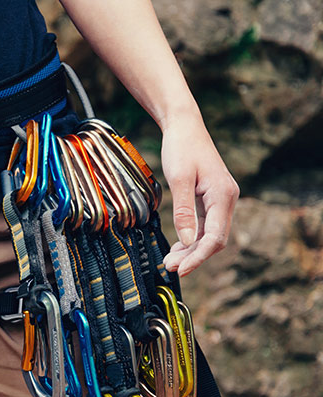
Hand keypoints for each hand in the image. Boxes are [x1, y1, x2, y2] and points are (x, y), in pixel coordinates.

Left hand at [160, 116, 238, 275]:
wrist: (185, 127)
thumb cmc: (181, 148)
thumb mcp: (179, 179)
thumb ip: (184, 211)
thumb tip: (188, 241)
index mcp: (223, 195)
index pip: (215, 237)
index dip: (198, 257)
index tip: (180, 269)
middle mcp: (227, 199)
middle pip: (214, 239)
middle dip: (193, 256)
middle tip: (169, 267)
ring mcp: (221, 199)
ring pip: (210, 234)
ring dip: (191, 249)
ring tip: (170, 260)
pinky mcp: (212, 198)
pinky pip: (206, 225)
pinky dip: (192, 237)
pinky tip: (178, 246)